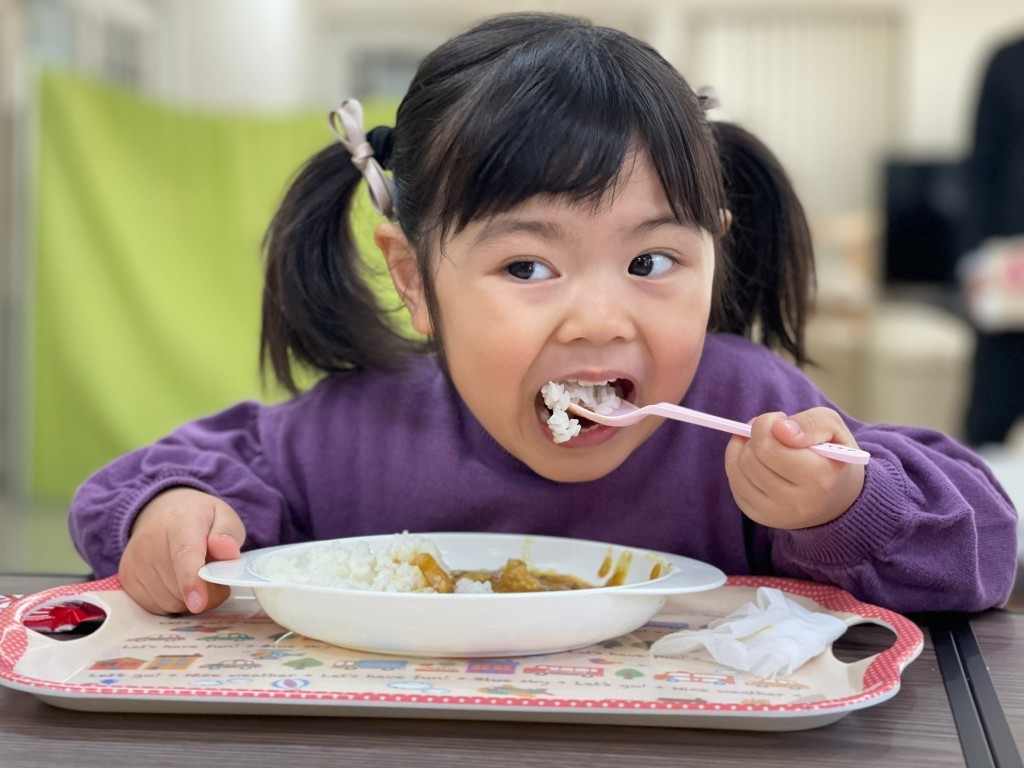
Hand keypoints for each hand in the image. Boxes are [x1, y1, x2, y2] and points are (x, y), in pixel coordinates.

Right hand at [119, 487, 245, 614]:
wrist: (160, 512)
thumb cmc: (198, 518)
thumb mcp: (223, 515)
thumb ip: (229, 533)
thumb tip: (228, 551)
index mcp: (180, 522)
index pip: (184, 556)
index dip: (192, 582)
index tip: (199, 603)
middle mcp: (150, 542)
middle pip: (180, 587)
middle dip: (207, 592)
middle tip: (215, 575)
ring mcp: (135, 562)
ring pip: (169, 602)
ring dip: (189, 598)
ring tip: (195, 574)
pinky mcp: (127, 579)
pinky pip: (156, 607)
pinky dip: (172, 602)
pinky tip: (176, 581)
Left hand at [724, 407, 865, 528]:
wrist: (838, 497)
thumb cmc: (833, 456)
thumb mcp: (834, 429)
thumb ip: (811, 422)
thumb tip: (779, 429)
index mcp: (819, 479)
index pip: (769, 448)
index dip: (767, 424)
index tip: (780, 421)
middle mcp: (796, 503)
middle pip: (749, 458)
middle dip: (756, 436)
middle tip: (773, 432)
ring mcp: (775, 514)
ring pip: (737, 469)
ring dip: (745, 448)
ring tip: (766, 444)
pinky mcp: (760, 516)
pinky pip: (734, 482)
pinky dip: (738, 463)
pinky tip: (757, 459)